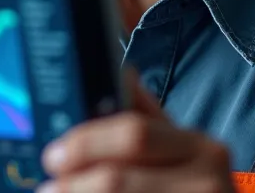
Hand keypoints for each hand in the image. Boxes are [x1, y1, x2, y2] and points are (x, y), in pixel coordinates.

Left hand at [37, 71, 234, 192]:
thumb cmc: (195, 190)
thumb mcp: (181, 153)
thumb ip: (150, 121)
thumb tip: (123, 73)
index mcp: (200, 148)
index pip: (134, 134)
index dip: (85, 144)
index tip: (54, 155)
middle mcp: (206, 181)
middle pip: (117, 180)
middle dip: (73, 184)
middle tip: (48, 188)